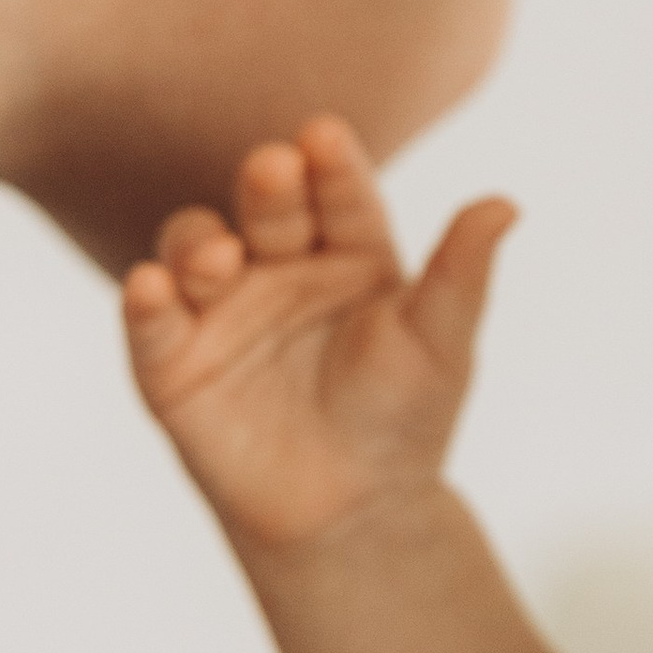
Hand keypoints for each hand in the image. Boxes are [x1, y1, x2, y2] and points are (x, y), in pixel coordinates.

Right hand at [123, 116, 513, 553]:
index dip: (332, 166)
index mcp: (349, 249)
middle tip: (276, 170)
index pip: (340, 194)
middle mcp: (279, 263)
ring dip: (200, 242)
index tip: (326, 136)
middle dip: (268, 187)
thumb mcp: (440, 344)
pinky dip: (143, 301)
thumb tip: (508, 202)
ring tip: (222, 257)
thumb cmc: (403, 417)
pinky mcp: (172, 360)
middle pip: (266, 209)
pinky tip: (150, 288)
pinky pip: (151, 321)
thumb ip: (462, 273)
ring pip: (197, 249)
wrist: (351, 516)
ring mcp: (221, 307)